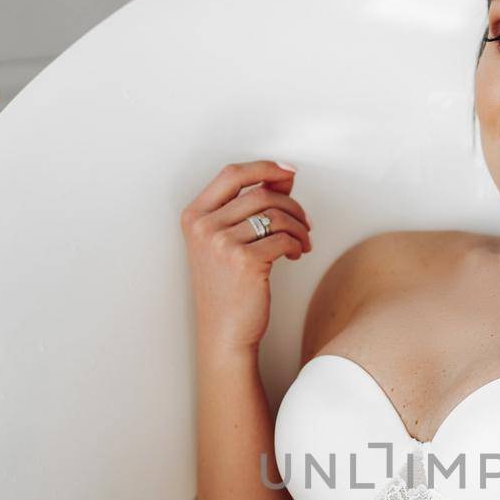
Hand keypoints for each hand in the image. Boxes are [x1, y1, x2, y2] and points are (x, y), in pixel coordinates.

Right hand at [180, 159, 312, 351]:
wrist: (224, 331)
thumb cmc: (227, 288)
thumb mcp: (228, 242)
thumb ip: (251, 207)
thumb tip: (283, 177)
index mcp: (195, 216)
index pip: (232, 174)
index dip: (264, 168)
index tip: (289, 172)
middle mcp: (204, 226)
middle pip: (260, 194)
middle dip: (291, 205)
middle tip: (305, 221)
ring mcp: (221, 243)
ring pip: (276, 215)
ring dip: (298, 227)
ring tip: (302, 242)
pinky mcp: (244, 261)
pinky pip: (283, 238)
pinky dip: (297, 244)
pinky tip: (295, 254)